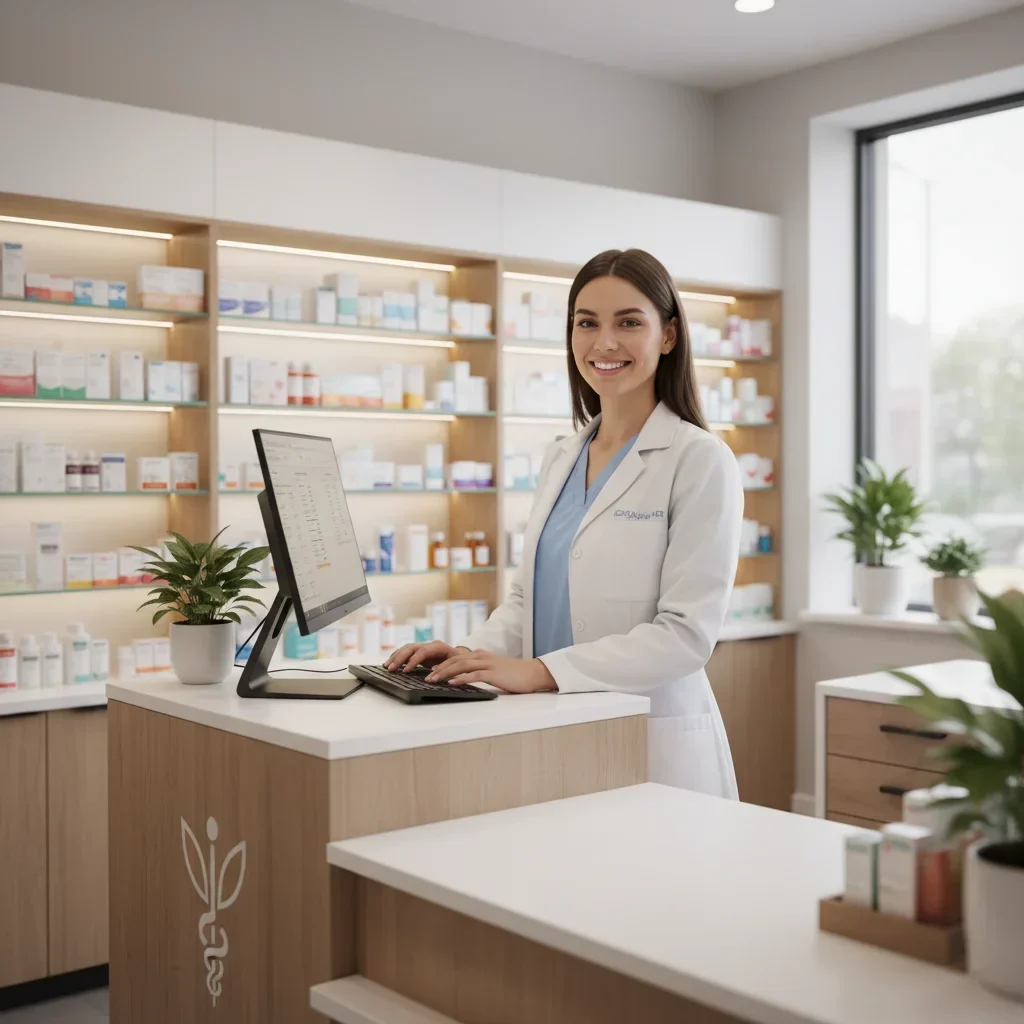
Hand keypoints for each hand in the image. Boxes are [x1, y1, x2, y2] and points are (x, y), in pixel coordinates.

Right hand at [384, 641, 467, 672]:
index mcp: (439, 646)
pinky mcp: (420, 652)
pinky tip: (390, 663)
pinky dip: (397, 657)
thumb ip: (446, 669)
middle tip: (391, 669)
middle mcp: (430, 645)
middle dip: (400, 658)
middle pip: (411, 647)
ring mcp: (424, 647)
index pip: (422, 651)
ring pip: (406, 648)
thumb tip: (432, 675)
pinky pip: (406, 652)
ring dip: (396, 657)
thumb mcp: (457, 666)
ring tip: (387, 667)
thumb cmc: (462, 663)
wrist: (464, 658)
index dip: (413, 660)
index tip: (405, 671)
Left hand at [425, 650, 556, 693]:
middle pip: (454, 660)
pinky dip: (461, 678)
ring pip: (461, 665)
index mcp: (480, 655)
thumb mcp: (494, 667)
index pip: (456, 657)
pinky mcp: (494, 673)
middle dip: (438, 668)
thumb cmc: (514, 674)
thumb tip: (468, 672)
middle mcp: (482, 656)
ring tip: (433, 680)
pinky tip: (452, 683)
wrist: (532, 673)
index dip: (441, 664)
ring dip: (445, 672)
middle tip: (426, 677)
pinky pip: (474, 674)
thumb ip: (481, 667)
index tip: (430, 672)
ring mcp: (488, 663)